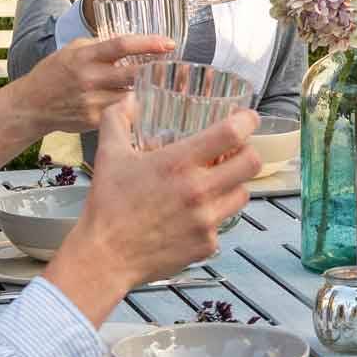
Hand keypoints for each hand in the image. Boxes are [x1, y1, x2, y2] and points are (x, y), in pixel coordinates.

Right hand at [18, 34, 172, 131]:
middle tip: (176, 69)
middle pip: (134, 73)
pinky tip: (145, 104)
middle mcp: (90, 79)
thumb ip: (99, 46)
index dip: (148, 43)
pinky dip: (135, 108)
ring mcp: (93, 102)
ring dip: (150, 91)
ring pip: (133, 96)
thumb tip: (130, 43)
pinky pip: (123, 113)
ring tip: (165, 86)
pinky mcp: (95, 120)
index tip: (170, 43)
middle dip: (159, 71)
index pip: (122, 46)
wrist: (32, 105)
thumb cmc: (54, 73)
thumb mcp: (73, 50)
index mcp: (86, 56)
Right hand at [54, 104, 258, 304]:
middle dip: (247, 153)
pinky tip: (193, 216)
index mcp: (179, 163)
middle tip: (235, 153)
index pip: (231, 134)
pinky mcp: (207, 244)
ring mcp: (207, 220)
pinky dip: (213, 217)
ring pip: (242, 194)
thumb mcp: (109, 154)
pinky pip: (223, 224)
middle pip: (251, 163)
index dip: (246, 121)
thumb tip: (128, 99)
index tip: (246, 118)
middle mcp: (199, 191)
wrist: (105, 257)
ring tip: (214, 184)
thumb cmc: (107, 205)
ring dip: (233, 185)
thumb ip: (117, 119)